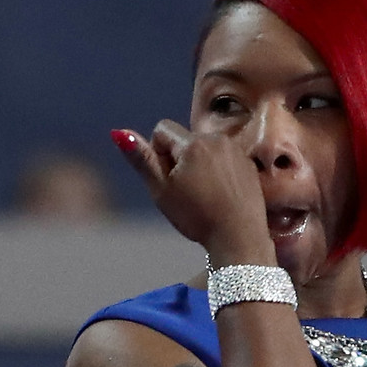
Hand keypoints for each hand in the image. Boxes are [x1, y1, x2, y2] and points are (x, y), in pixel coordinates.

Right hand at [111, 122, 274, 266]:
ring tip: (203, 195)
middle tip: (184, 191)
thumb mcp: (161, 190)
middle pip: (184, 139)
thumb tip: (119, 132)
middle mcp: (216, 138)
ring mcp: (235, 150)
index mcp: (193, 143)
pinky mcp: (248, 163)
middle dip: (178, 159)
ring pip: (204, 149)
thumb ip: (141, 159)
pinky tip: (218, 195)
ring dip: (198, 164)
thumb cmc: (196, 216)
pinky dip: (217, 172)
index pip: (162, 130)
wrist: (238, 236)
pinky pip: (223, 158)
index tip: (167, 177)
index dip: (157, 153)